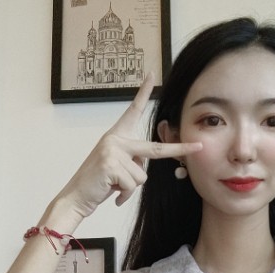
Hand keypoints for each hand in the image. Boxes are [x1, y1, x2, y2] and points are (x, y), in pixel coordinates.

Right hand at [55, 72, 201, 219]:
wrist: (76, 196)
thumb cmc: (98, 182)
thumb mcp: (117, 168)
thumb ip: (132, 161)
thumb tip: (143, 168)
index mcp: (117, 136)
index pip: (133, 111)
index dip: (143, 93)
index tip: (153, 75)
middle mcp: (115, 139)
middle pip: (154, 148)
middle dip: (178, 150)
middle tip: (198, 147)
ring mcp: (112, 151)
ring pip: (142, 176)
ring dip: (130, 188)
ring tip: (114, 186)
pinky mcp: (111, 165)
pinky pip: (132, 186)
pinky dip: (124, 195)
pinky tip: (112, 193)